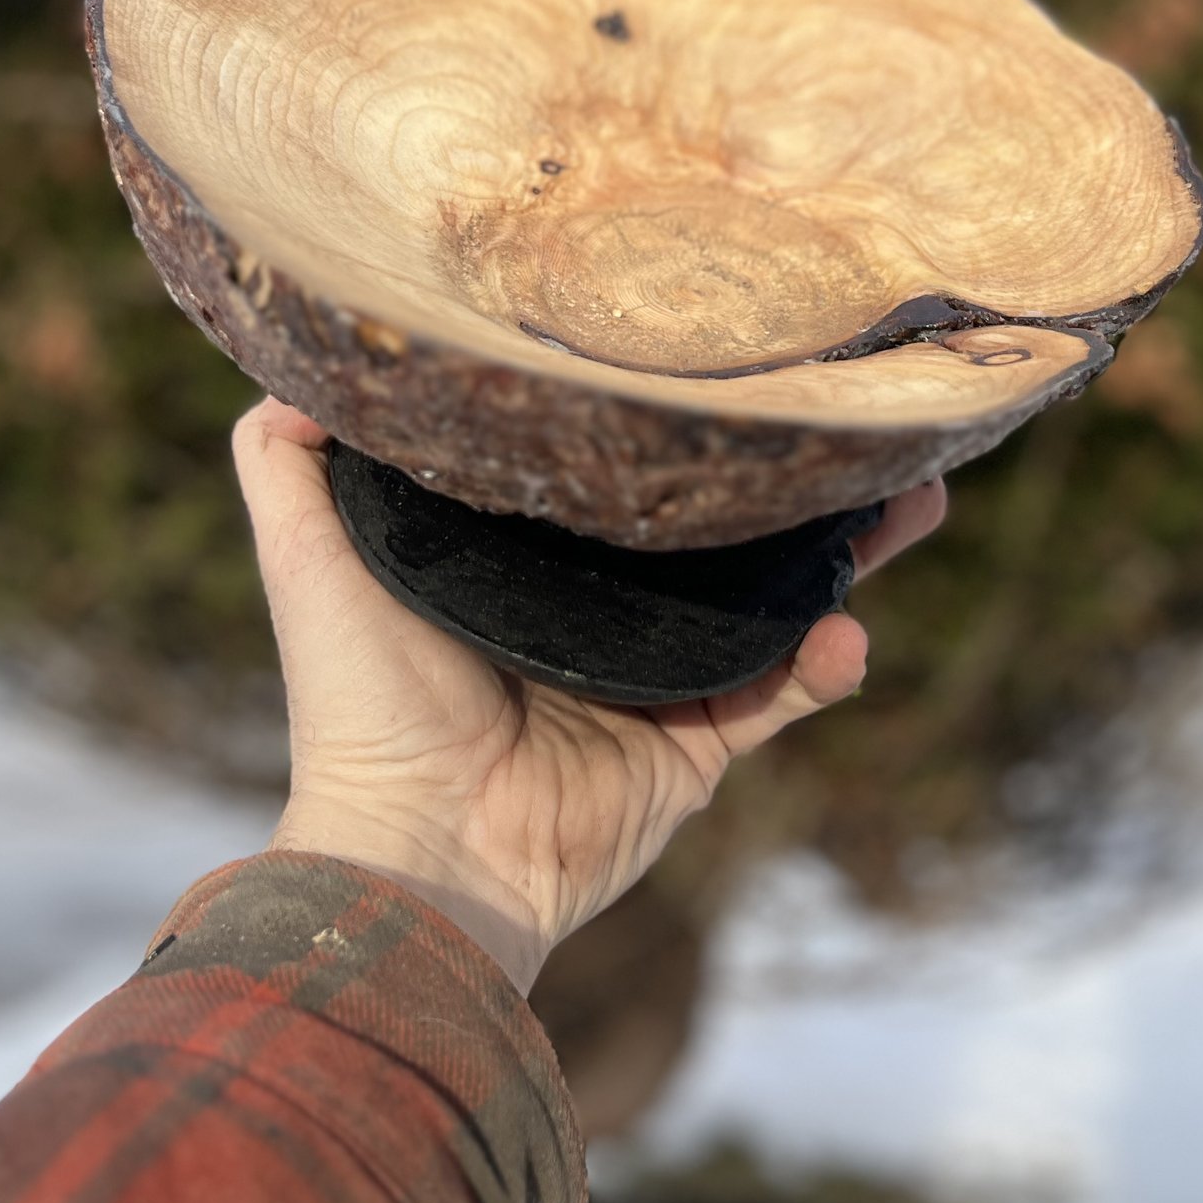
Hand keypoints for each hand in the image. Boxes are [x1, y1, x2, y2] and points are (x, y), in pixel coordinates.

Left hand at [232, 398, 946, 992]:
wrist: (414, 853)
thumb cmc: (357, 706)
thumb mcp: (308, 559)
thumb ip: (288, 460)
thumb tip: (306, 357)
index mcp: (518, 565)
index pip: (610, 472)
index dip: (665, 417)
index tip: (720, 349)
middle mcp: (595, 614)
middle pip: (713, 528)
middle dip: (787, 473)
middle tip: (856, 411)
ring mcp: (655, 682)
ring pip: (776, 600)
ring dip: (849, 553)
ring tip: (914, 498)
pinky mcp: (694, 751)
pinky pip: (781, 696)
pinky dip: (824, 664)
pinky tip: (849, 632)